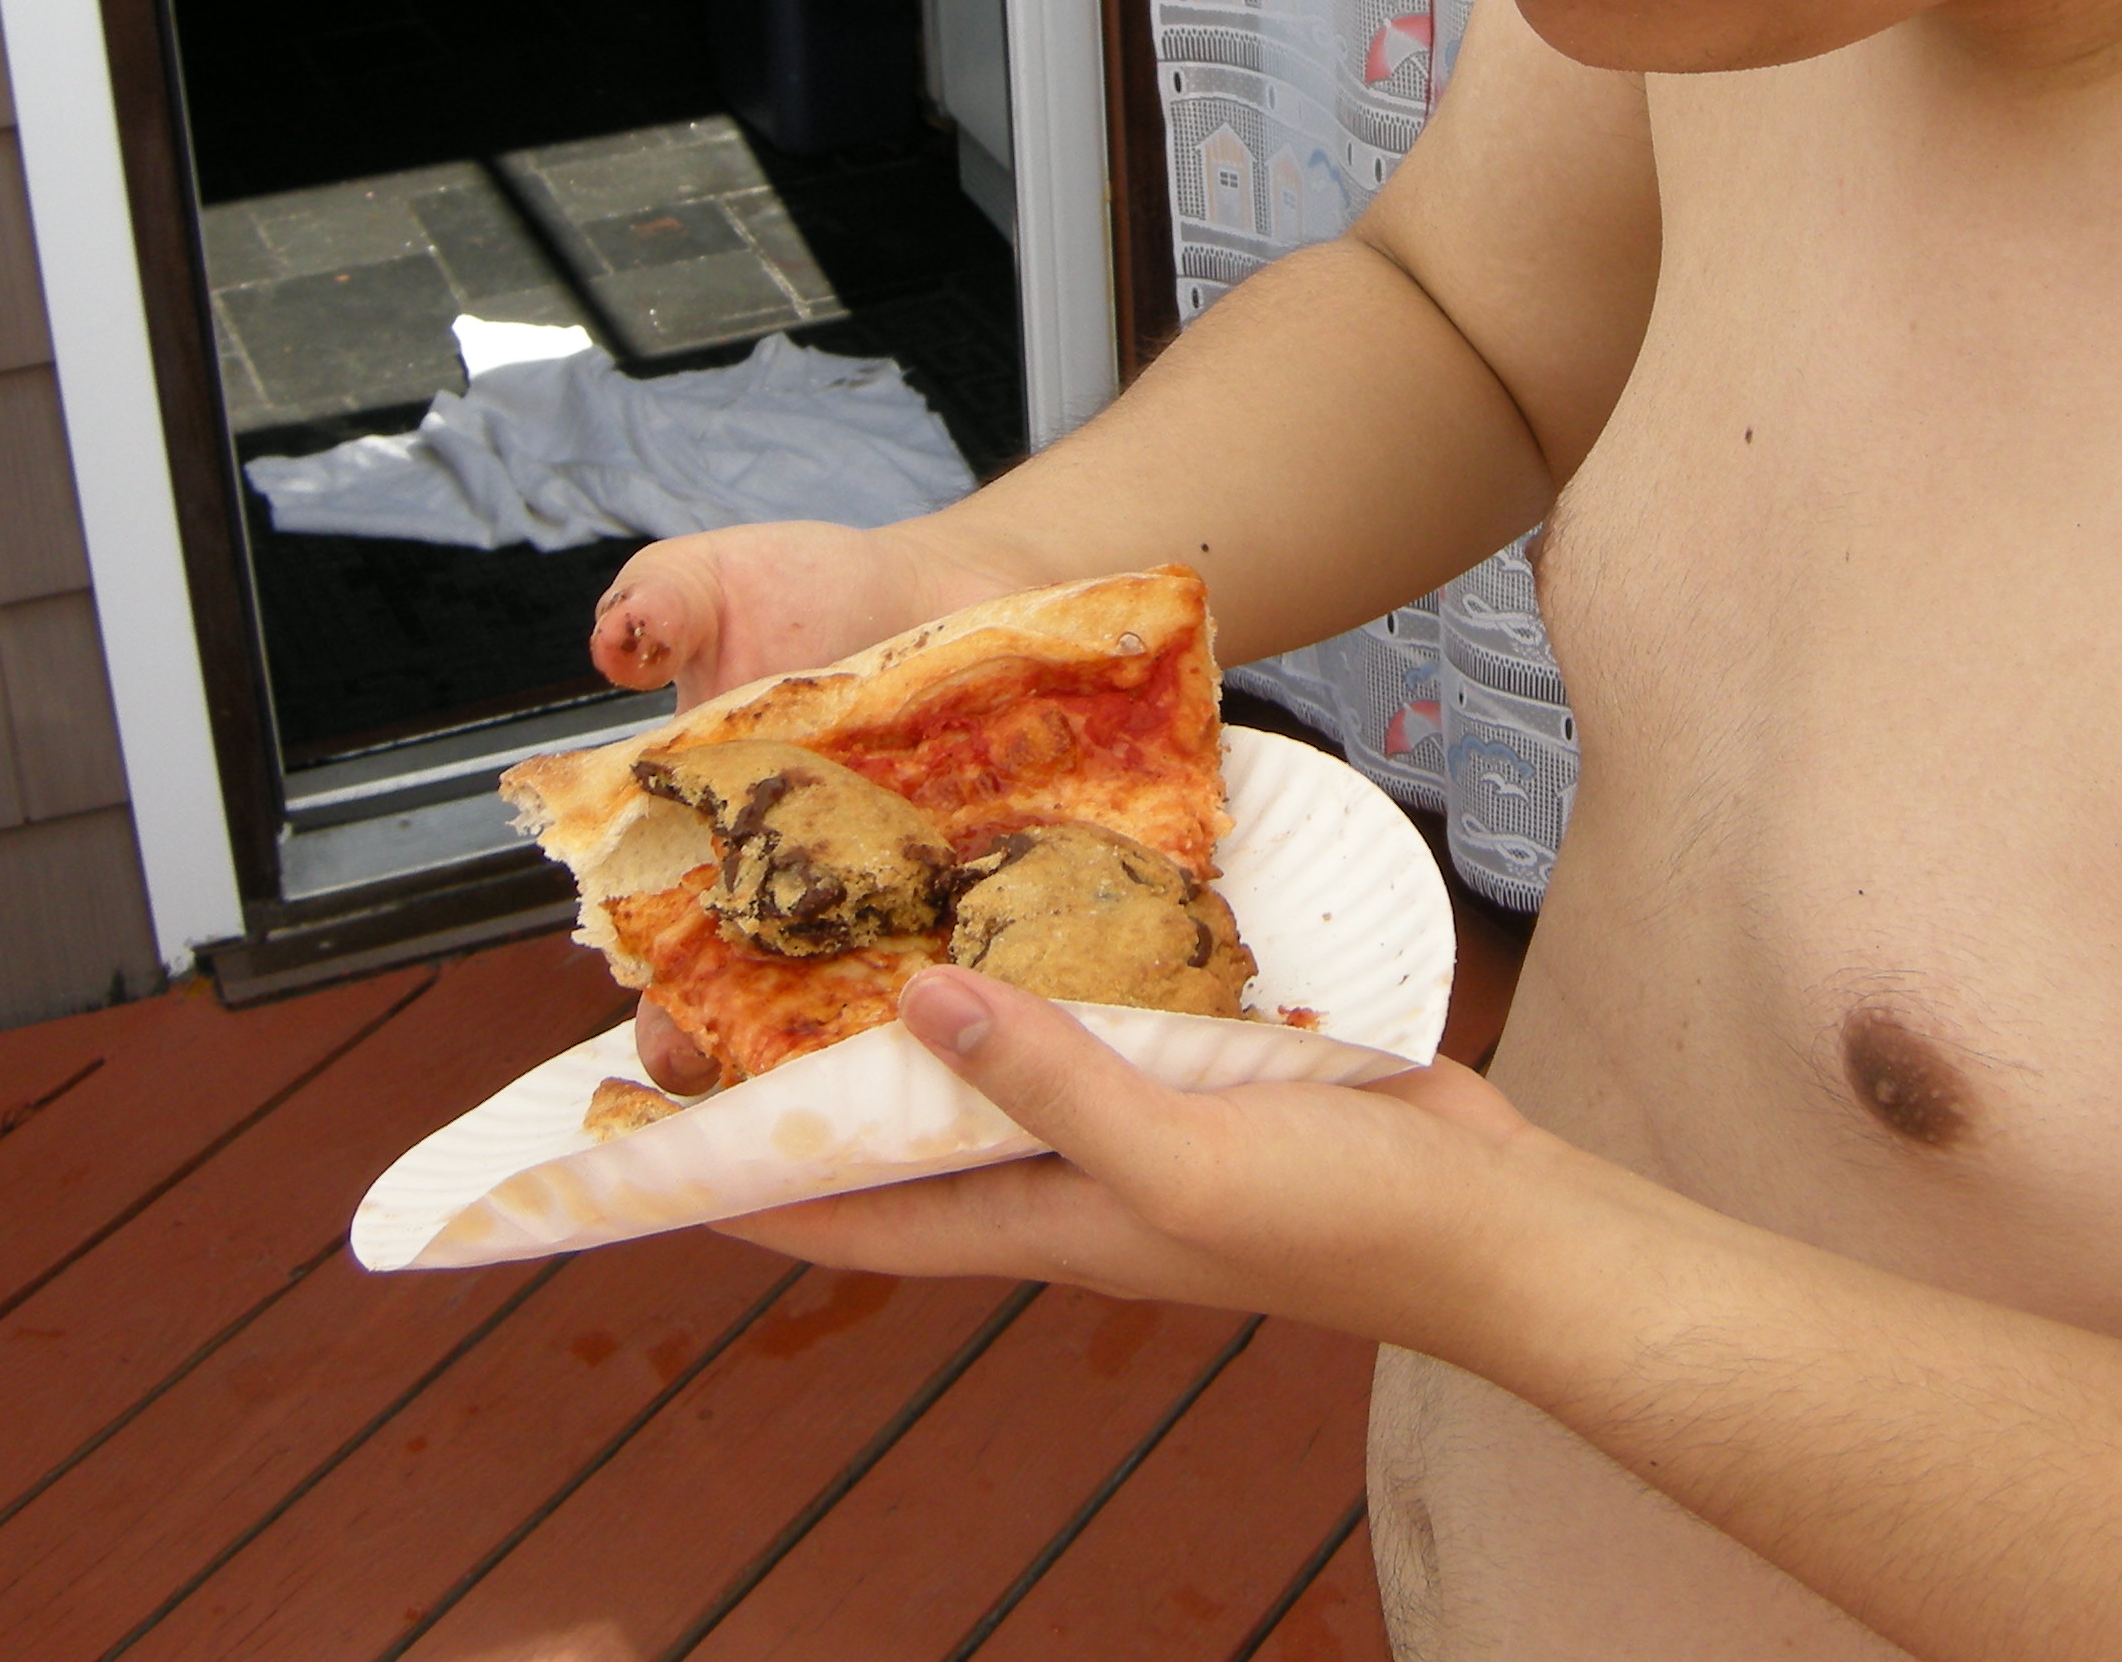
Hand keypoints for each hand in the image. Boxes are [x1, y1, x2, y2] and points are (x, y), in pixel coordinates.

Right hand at [592, 513, 1029, 1089]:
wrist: (956, 582)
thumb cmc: (818, 593)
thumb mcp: (719, 576)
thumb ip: (658, 599)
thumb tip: (620, 646)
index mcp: (720, 851)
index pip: (674, 965)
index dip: (665, 1018)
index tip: (679, 1048)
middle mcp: (809, 903)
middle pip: (782, 1013)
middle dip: (783, 1057)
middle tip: (805, 1069)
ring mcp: (906, 904)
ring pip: (898, 1009)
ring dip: (905, 1034)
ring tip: (921, 1043)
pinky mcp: (996, 888)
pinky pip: (1004, 954)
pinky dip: (1018, 982)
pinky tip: (1032, 998)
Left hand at [716, 967, 1553, 1349]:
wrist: (1492, 1224)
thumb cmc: (1343, 1223)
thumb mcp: (1181, 1159)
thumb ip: (1053, 1082)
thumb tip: (918, 998)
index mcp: (1039, 1220)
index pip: (846, 1210)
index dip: (733, 1178)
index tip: (629, 1132)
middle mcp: (1061, 1176)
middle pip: (897, 1132)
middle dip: (801, 1076)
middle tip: (712, 983)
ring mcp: (1127, 1122)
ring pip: (985, 1063)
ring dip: (910, 1007)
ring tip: (836, 915)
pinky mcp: (1192, 1069)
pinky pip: (1083, 1017)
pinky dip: (1035, 965)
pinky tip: (1024, 897)